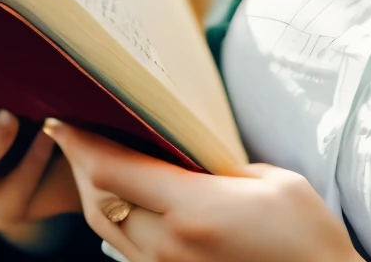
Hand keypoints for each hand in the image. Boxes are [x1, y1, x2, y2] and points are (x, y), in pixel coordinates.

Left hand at [43, 119, 360, 261]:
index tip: (61, 121)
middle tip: (76, 135)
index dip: (81, 144)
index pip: (114, 171)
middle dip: (81, 166)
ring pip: (107, 231)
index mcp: (194, 211)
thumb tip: (192, 156)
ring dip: (94, 196)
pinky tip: (122, 208)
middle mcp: (170, 246)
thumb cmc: (308, 238)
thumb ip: (222, 166)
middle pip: (99, 201)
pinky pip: (128, 254)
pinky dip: (115, 225)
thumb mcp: (275, 182)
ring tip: (93, 165)